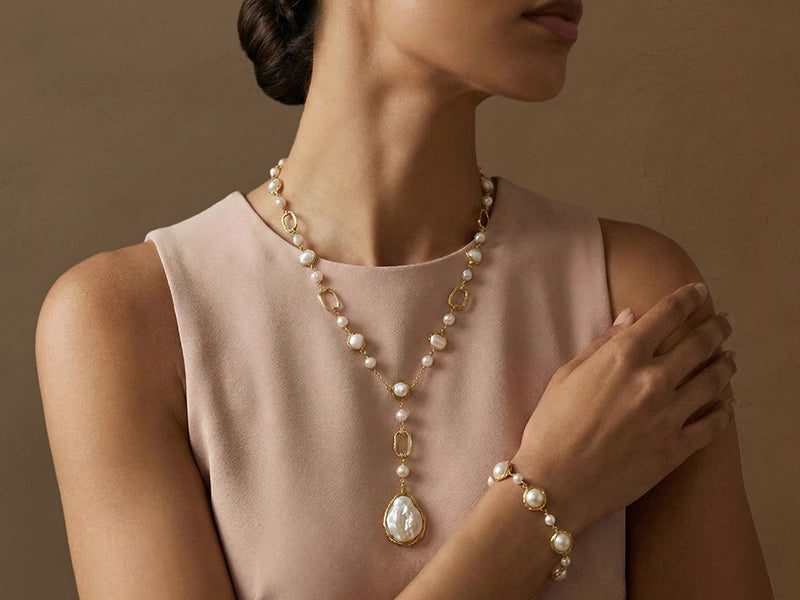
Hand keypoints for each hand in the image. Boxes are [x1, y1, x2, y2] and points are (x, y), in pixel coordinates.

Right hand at [513, 282, 736, 532]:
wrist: (555, 483)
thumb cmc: (551, 426)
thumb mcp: (567, 375)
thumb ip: (603, 343)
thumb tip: (631, 317)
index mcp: (623, 356)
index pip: (667, 315)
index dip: (687, 298)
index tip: (698, 291)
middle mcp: (653, 380)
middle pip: (700, 344)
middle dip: (716, 327)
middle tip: (725, 321)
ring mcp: (669, 416)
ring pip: (714, 381)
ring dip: (726, 365)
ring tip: (730, 358)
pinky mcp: (676, 449)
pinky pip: (713, 425)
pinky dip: (725, 410)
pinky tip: (727, 404)